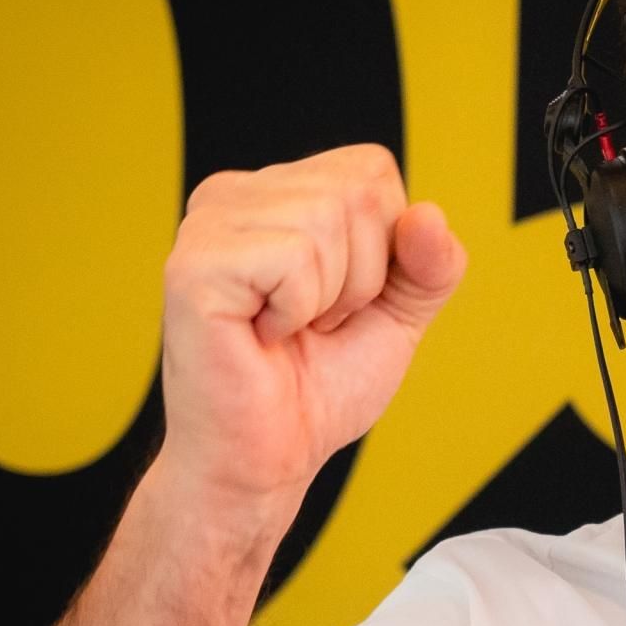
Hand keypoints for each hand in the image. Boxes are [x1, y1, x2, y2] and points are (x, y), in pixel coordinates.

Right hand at [159, 143, 467, 503]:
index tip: (342, 300)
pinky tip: (263, 335)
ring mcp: (208, 224)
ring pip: (327, 219)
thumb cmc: (320, 385)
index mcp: (278, 191)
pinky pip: (294, 257)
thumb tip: (428, 216)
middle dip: (362, 275)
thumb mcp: (400, 313)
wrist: (269, 456)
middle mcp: (235, 193)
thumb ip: (431, 263)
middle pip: (357, 190)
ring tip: (289, 329)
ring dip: (330, 296)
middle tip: (315, 322)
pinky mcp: (194, 263)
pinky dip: (298, 310)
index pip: (373, 169)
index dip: (386, 247)